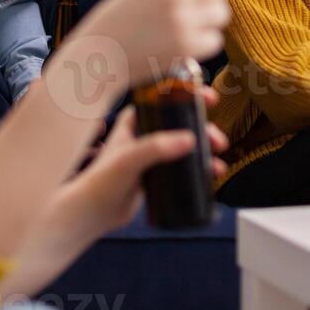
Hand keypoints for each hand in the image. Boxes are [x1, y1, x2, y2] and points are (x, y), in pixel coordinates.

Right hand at [62, 0, 231, 90]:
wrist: (97, 54)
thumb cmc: (121, 19)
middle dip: (212, 0)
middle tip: (194, 12)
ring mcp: (181, 19)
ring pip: (222, 13)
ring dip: (209, 23)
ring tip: (185, 28)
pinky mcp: (185, 46)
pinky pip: (215, 40)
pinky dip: (203, 45)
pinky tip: (181, 45)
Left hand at [66, 98, 228, 233]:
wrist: (91, 214)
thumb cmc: (101, 182)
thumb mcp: (129, 159)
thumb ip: (156, 147)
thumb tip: (190, 139)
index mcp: (134, 122)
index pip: (165, 100)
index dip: (188, 95)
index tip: (208, 98)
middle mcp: (143, 135)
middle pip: (181, 124)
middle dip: (204, 129)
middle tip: (218, 140)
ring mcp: (150, 156)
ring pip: (184, 147)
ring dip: (205, 152)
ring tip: (218, 166)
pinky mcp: (155, 176)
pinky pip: (181, 168)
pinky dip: (198, 170)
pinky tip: (210, 177)